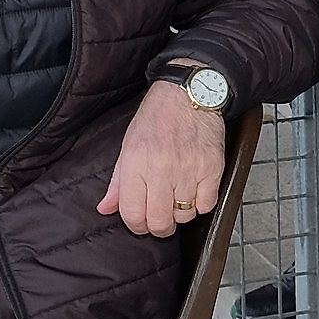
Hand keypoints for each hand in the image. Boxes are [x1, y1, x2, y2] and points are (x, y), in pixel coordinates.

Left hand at [98, 81, 226, 235]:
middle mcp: (162, 169)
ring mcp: (190, 169)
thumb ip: (118, 181)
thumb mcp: (129, 144)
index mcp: (137, 163)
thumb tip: (105, 209)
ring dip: (180, 212)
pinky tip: (195, 190)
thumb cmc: (156, 117)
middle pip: (160, 222)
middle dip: (158, 227)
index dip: (137, 226)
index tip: (141, 222)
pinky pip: (206, 205)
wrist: (188, 92)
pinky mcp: (212, 167)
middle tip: (160, 218)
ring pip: (185, 215)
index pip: (133, 214)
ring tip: (178, 196)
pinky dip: (201, 203)